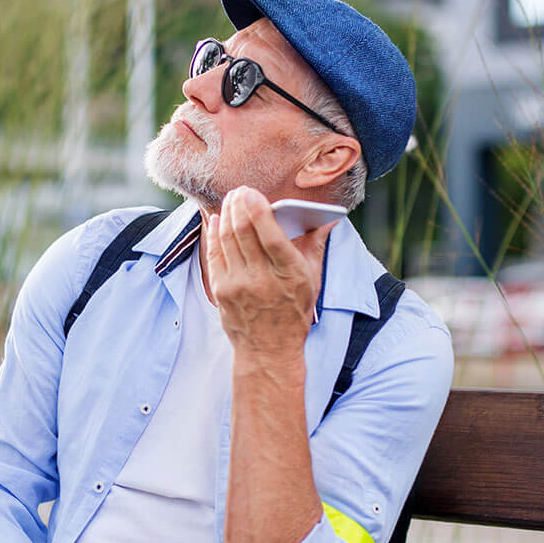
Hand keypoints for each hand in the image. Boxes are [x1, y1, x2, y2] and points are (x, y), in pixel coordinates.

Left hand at [205, 187, 332, 358]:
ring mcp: (238, 286)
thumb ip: (316, 247)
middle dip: (239, 205)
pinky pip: (215, 254)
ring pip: (228, 239)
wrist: (269, 351)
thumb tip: (328, 220)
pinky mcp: (221, 291)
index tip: (252, 193)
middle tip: (240, 191)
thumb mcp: (312, 282)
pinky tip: (219, 219)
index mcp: (289, 275)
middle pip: (244, 232)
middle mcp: (262, 280)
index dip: (259, 210)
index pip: (271, 236)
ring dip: (228, 214)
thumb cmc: (294, 313)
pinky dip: (215, 233)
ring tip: (232, 200)